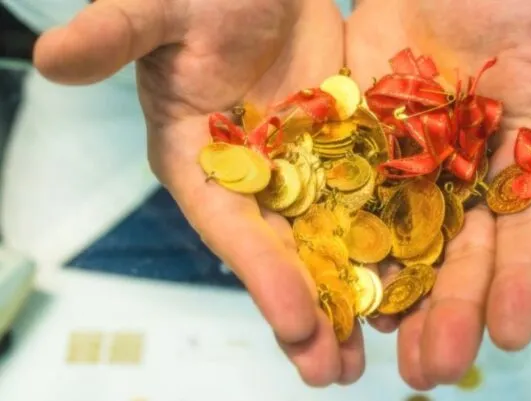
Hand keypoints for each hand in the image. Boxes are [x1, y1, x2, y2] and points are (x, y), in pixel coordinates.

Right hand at [34, 0, 358, 385]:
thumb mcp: (160, 10)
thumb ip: (116, 36)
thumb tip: (51, 59)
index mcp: (198, 160)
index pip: (230, 226)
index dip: (262, 274)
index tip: (298, 321)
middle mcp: (251, 178)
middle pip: (281, 252)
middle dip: (309, 311)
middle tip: (335, 373)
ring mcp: (300, 169)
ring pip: (328, 239)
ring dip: (352, 293)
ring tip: (379, 351)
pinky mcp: (341, 151)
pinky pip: (367, 200)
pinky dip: (387, 239)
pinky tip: (415, 279)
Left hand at [346, 0, 530, 389]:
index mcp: (526, 156)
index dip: (525, 280)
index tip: (515, 332)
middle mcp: (472, 177)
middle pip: (464, 254)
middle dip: (453, 311)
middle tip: (437, 368)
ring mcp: (416, 172)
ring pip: (410, 247)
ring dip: (400, 302)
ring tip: (391, 356)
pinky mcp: (367, 156)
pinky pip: (358, 210)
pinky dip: (352, 250)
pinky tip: (343, 293)